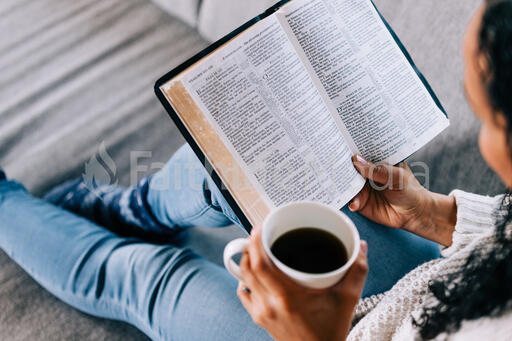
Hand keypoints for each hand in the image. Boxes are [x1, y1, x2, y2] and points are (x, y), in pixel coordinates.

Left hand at [238, 226, 368, 340]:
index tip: (260, 227)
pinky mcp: (259, 318)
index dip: (255, 242)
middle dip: (250, 246)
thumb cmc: (332, 330)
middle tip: (259, 233)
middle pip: (247, 267)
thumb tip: (361, 246)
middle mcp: (269, 304)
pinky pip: (245, 294)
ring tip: (257, 248)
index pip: (259, 263)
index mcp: (287, 296)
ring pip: (244, 279)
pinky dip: (246, 279)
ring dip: (247, 261)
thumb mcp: (348, 299)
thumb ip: (357, 270)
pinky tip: (256, 273)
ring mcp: (262, 312)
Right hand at [350, 155, 456, 245]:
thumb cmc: (410, 190)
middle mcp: (366, 173)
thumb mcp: (396, 176)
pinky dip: (351, 201)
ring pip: (347, 184)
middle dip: (342, 167)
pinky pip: (351, 200)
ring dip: (344, 185)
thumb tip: (356, 160)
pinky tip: (354, 204)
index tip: (341, 146)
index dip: (350, 149)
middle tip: (336, 168)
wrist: (414, 214)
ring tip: (345, 188)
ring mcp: (362, 187)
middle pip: (350, 168)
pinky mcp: (360, 202)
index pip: (360, 152)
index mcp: (376, 162)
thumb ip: (378, 170)